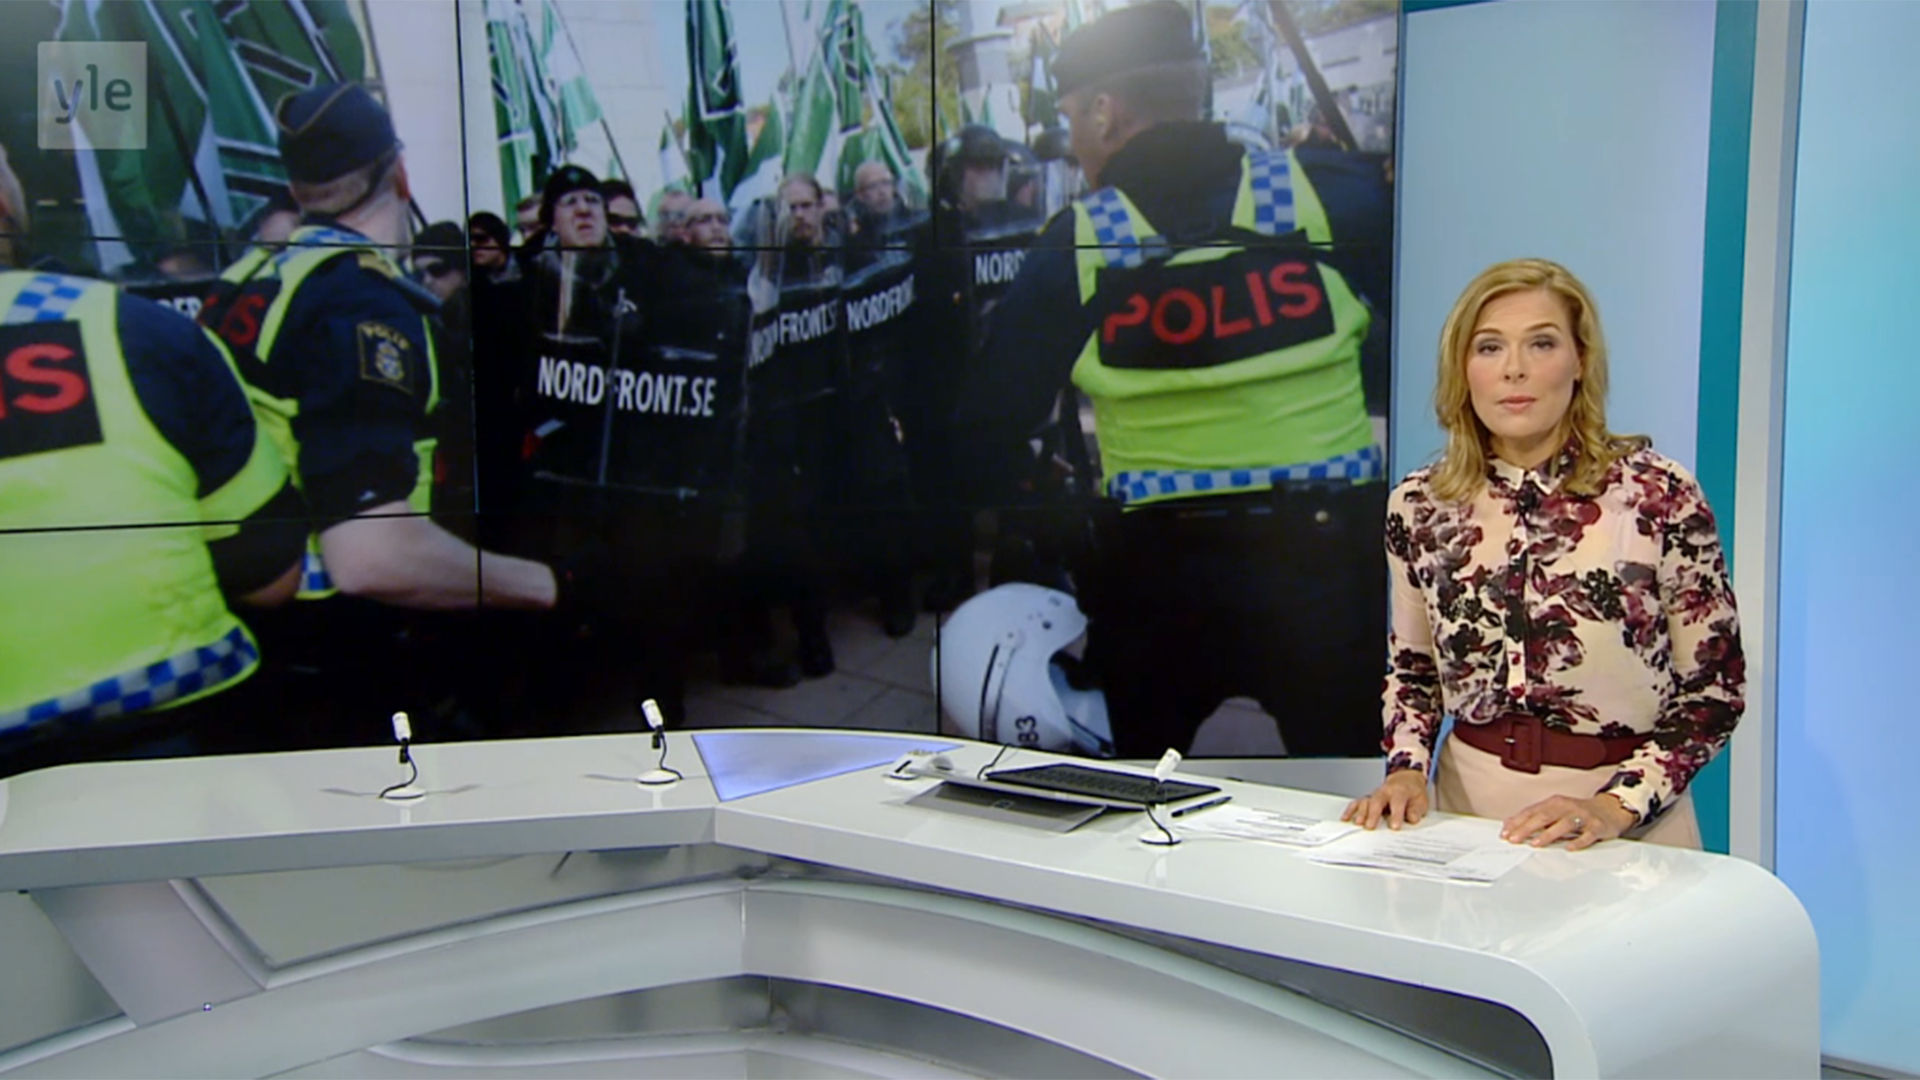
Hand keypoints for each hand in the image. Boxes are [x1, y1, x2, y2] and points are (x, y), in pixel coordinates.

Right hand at [1341, 768, 1429, 830]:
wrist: (1406, 779)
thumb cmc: (1412, 792)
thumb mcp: (1420, 801)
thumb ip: (1416, 810)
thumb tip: (1411, 818)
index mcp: (1400, 791)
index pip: (1397, 802)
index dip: (1396, 815)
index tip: (1394, 827)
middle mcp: (1385, 791)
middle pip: (1377, 801)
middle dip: (1373, 814)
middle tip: (1370, 826)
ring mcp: (1375, 794)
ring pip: (1365, 801)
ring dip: (1361, 812)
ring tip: (1358, 823)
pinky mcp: (1368, 797)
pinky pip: (1357, 802)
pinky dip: (1350, 810)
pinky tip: (1346, 818)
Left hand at [1501, 793, 1637, 849]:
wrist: (1610, 809)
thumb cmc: (1578, 812)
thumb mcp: (1555, 810)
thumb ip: (1535, 817)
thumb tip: (1510, 824)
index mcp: (1555, 802)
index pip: (1532, 811)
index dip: (1517, 822)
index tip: (1505, 833)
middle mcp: (1567, 807)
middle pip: (1544, 816)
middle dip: (1527, 828)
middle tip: (1514, 839)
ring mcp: (1583, 816)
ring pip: (1564, 824)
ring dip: (1548, 834)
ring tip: (1536, 843)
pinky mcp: (1597, 826)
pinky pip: (1587, 835)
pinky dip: (1578, 841)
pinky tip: (1569, 848)